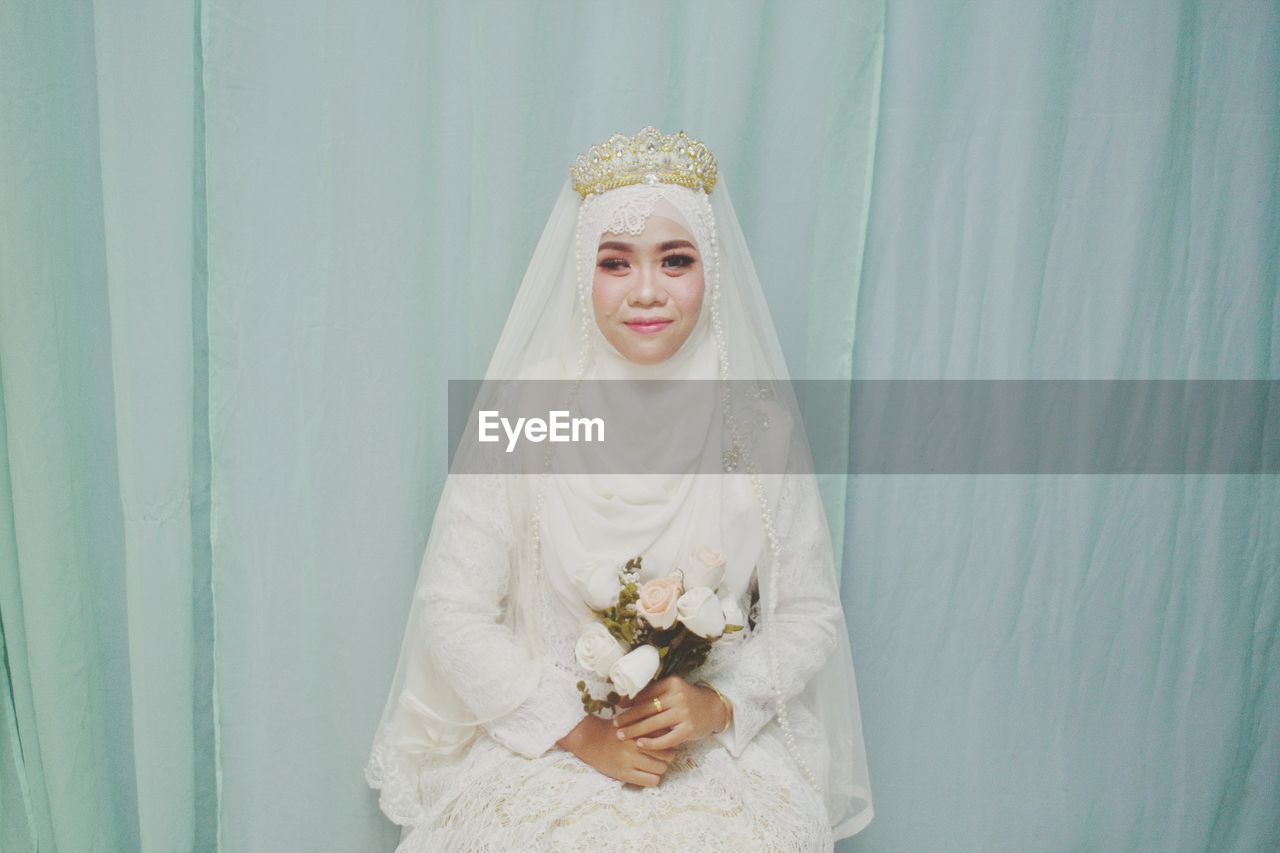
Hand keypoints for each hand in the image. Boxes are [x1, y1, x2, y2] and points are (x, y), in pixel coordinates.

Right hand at [556, 714, 677, 786]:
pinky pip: (651, 781)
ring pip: (661, 769)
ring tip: (653, 765)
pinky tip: (646, 774)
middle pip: (667, 755)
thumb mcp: (633, 722)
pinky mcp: (624, 774)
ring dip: (659, 768)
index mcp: (639, 729)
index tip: (666, 744)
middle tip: (662, 756)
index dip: (669, 742)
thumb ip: (650, 725)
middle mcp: (635, 745)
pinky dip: (652, 779)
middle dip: (667, 757)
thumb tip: (672, 731)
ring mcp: (630, 760)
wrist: (590, 739)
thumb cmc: (614, 730)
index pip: (666, 739)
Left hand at [610, 675, 731, 750]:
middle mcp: (678, 696)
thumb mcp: (673, 690)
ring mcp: (684, 713)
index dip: (630, 702)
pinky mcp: (688, 729)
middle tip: (615, 724)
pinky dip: (651, 742)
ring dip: (634, 730)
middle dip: (628, 718)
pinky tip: (640, 744)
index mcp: (672, 683)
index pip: (646, 693)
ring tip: (621, 735)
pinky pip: (666, 738)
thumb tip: (625, 701)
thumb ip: (653, 693)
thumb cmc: (687, 700)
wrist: (713, 709)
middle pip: (646, 709)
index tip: (618, 708)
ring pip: (653, 724)